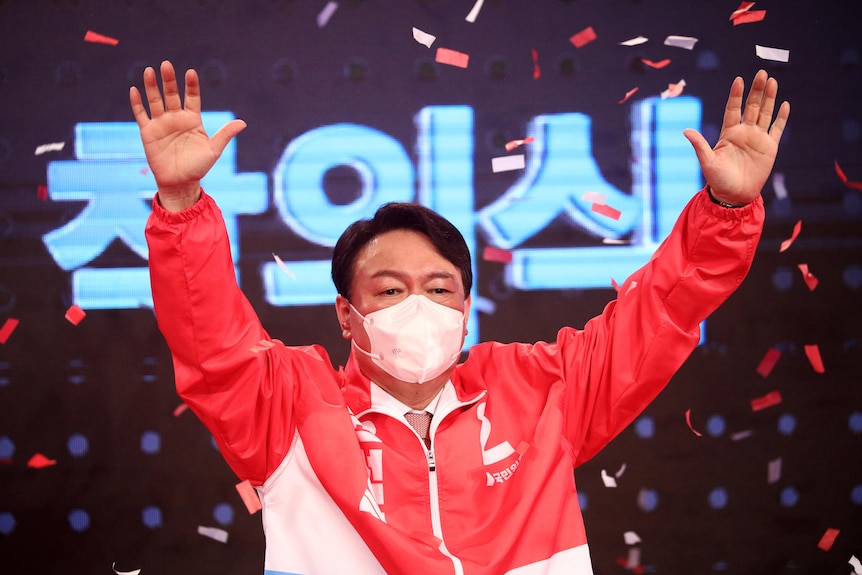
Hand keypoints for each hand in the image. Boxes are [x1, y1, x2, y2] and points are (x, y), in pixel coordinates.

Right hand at [129, 60, 246, 211]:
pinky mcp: (148, 132)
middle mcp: (176, 118)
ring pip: (155, 101)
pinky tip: (134, 90)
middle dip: (169, 80)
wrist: (180, 182)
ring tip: (150, 71)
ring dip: (151, 86)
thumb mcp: (213, 150)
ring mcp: (161, 124)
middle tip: (166, 65)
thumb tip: (243, 122)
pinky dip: (137, 103)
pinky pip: (141, 115)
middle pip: (171, 95)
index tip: (191, 72)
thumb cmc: (198, 167)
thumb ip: (225, 134)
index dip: (191, 86)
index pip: (192, 97)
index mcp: (193, 120)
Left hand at [683, 70, 789, 205]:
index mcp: (728, 133)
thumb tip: (686, 130)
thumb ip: (699, 145)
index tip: (739, 79)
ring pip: (765, 113)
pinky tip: (784, 104)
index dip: (736, 94)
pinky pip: (776, 129)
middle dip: (757, 90)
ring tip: (772, 81)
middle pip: (751, 106)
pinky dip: (781, 117)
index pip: (733, 109)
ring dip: (769, 98)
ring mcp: (757, 138)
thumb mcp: (707, 162)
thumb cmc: (718, 179)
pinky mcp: (769, 147)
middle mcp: (743, 132)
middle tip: (762, 73)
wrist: (734, 195)